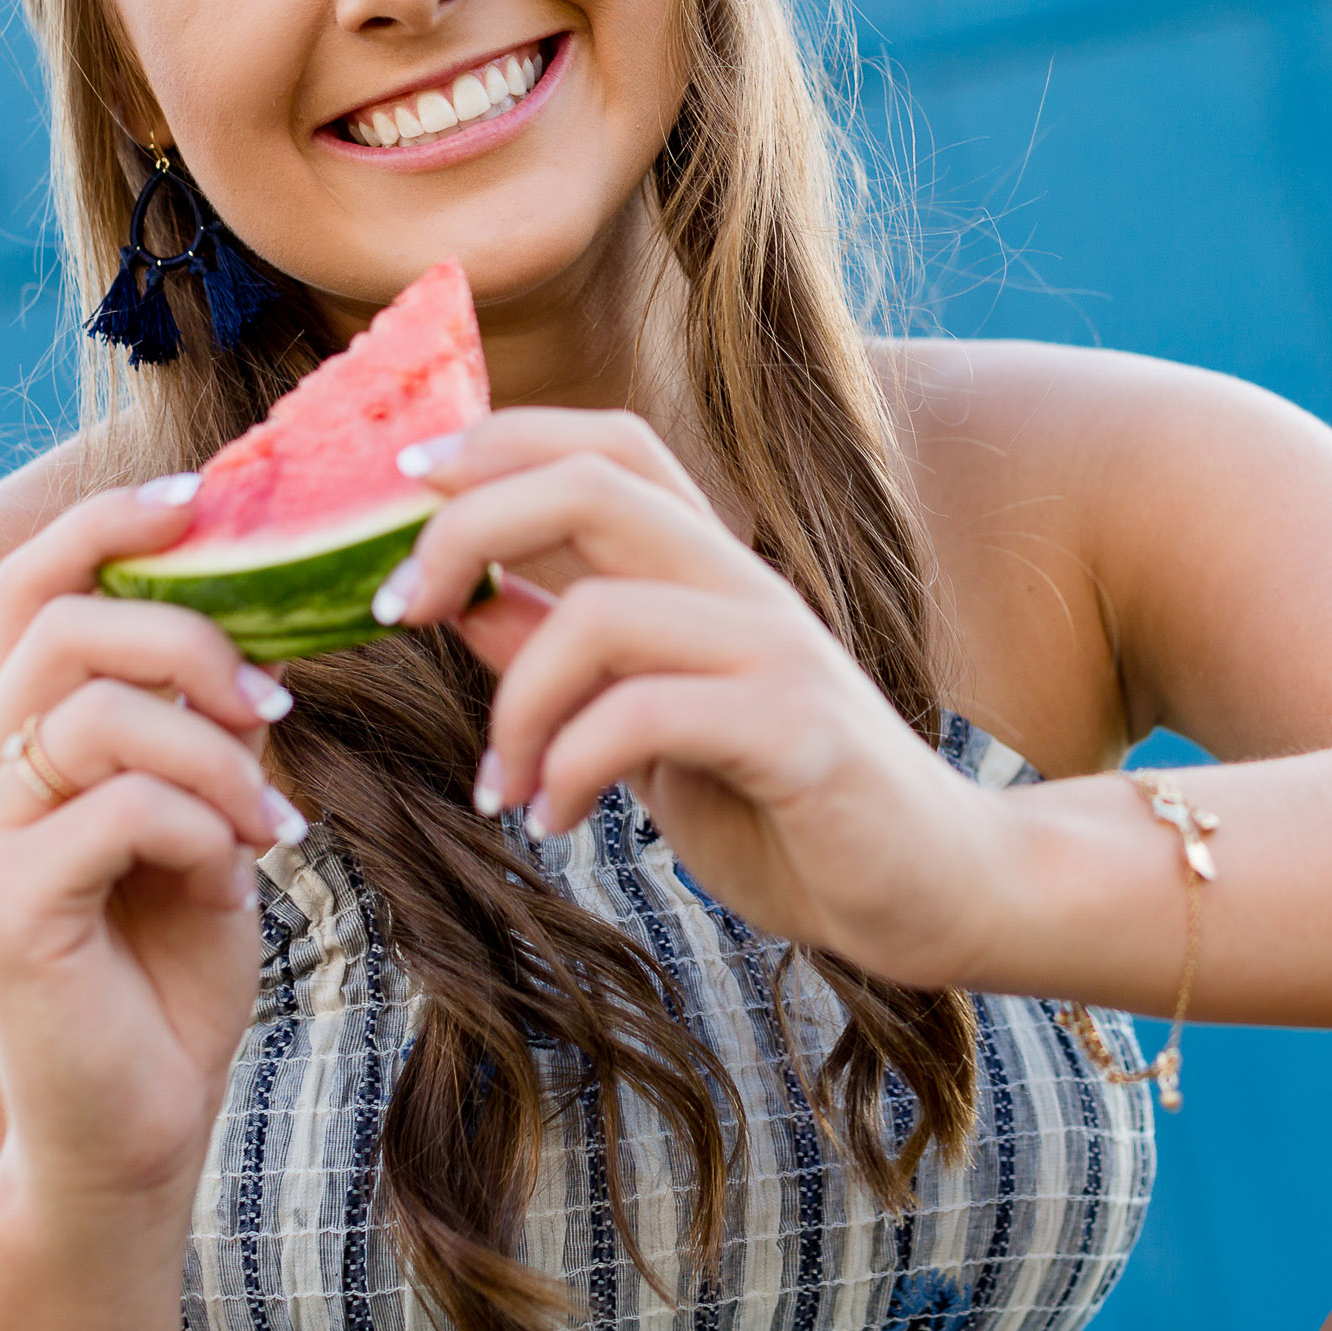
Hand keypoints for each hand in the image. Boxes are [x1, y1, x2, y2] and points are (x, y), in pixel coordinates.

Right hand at [0, 479, 302, 1215]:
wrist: (140, 1116)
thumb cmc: (175, 953)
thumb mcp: (208, 806)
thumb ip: (205, 718)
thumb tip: (265, 613)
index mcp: (18, 732)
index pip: (28, 585)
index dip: (105, 523)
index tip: (200, 500)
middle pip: (66, 627)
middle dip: (191, 642)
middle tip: (273, 704)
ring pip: (101, 716)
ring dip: (215, 755)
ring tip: (267, 818)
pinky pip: (119, 808)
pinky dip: (204, 824)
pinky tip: (238, 871)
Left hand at [383, 410, 1015, 987]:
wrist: (934, 890)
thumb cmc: (788, 806)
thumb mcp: (649, 729)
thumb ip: (566, 657)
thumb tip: (463, 599)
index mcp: (709, 570)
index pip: (606, 444)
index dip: (497, 441)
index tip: (397, 490)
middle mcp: (744, 585)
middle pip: (592, 483)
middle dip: (467, 527)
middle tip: (398, 609)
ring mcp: (777, 651)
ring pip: (601, 610)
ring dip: (514, 704)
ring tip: (500, 784)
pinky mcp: (798, 731)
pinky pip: (648, 715)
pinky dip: (571, 766)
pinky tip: (556, 820)